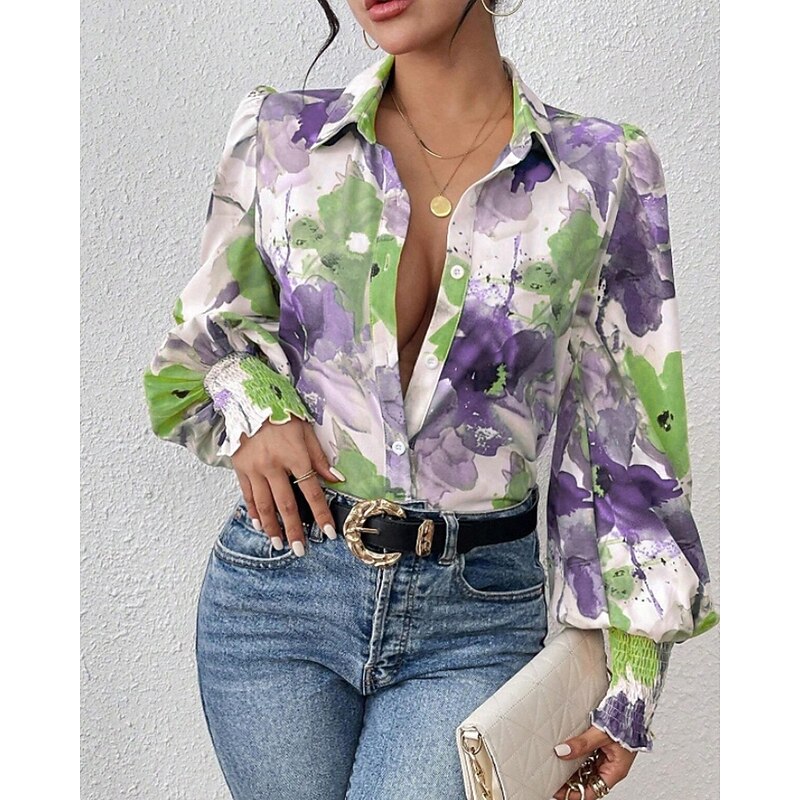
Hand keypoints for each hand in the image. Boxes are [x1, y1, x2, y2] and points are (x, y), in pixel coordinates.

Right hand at [231, 417, 344, 555]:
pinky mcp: (239, 467)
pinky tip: (258, 524)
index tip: (328, 533)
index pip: (311, 491)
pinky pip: (248, 495)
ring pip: (264, 505)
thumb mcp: (306, 430)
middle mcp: (273, 465)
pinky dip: (253, 511)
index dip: (321, 514)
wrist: (249, 398)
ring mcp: (254, 468)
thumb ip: (319, 457)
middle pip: (286, 505)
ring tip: (279, 543)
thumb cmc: (282, 413)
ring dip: (272, 527)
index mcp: (294, 456)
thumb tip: (336, 479)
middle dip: (294, 529)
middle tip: (299, 550)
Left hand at [551, 724, 636, 798]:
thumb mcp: (602, 733)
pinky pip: (587, 755)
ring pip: (586, 768)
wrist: (633, 702)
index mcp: (615, 770)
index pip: (592, 791)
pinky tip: (566, 750)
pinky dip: (576, 754)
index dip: (574, 793)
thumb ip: (582, 743)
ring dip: (572, 766)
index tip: (558, 790)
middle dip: (570, 780)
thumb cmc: (627, 720)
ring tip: (555, 763)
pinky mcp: (603, 745)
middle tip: (552, 776)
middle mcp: (611, 765)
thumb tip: (562, 751)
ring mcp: (607, 755)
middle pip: (587, 781)